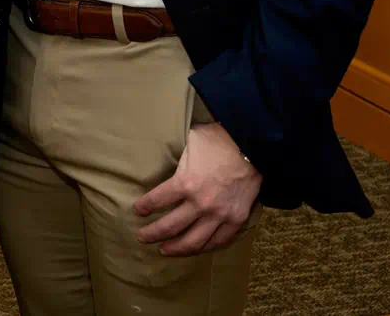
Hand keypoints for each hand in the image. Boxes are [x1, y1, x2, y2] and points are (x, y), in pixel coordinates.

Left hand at [133, 123, 261, 255]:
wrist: (252, 147)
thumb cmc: (217, 141)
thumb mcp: (189, 142)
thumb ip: (177, 155)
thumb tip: (163, 153)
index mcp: (185, 183)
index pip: (156, 201)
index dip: (144, 207)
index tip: (138, 211)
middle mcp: (200, 203)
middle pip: (170, 227)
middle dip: (152, 234)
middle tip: (142, 237)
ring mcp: (219, 215)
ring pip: (193, 241)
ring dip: (175, 248)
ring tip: (164, 249)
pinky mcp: (236, 220)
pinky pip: (217, 241)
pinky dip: (203, 247)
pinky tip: (194, 248)